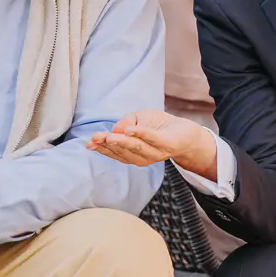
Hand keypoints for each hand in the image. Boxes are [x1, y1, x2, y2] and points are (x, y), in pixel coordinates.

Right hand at [86, 110, 218, 180]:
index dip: (101, 148)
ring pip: (136, 148)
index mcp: (134, 153)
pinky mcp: (168, 144)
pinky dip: (141, 134)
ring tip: (109, 136)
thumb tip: (116, 130)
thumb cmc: (160, 125)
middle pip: (123, 152)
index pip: (115, 152)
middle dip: (108, 145)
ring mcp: (156, 152)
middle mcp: (143, 156)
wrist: (186, 132)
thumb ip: (125, 123)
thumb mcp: (138, 119)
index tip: (89, 143)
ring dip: (122, 142)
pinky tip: (131, 130)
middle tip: (96, 139)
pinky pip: (153, 139)